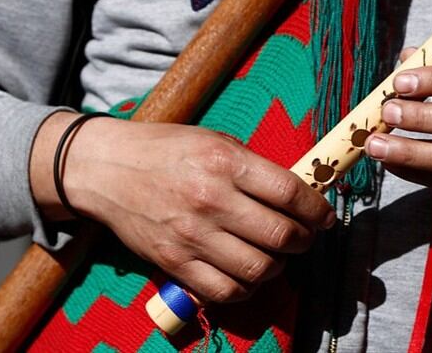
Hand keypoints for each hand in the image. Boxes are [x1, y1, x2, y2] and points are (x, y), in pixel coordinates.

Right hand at [31, 115, 334, 302]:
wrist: (106, 168)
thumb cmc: (166, 149)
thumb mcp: (216, 141)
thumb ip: (256, 168)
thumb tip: (298, 193)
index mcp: (226, 163)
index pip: (290, 194)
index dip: (318, 210)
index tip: (325, 217)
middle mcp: (211, 200)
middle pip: (280, 236)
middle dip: (304, 240)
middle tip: (305, 236)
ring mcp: (191, 236)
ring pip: (258, 269)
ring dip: (279, 266)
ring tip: (277, 255)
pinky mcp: (174, 263)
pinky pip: (224, 290)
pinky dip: (247, 288)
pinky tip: (249, 274)